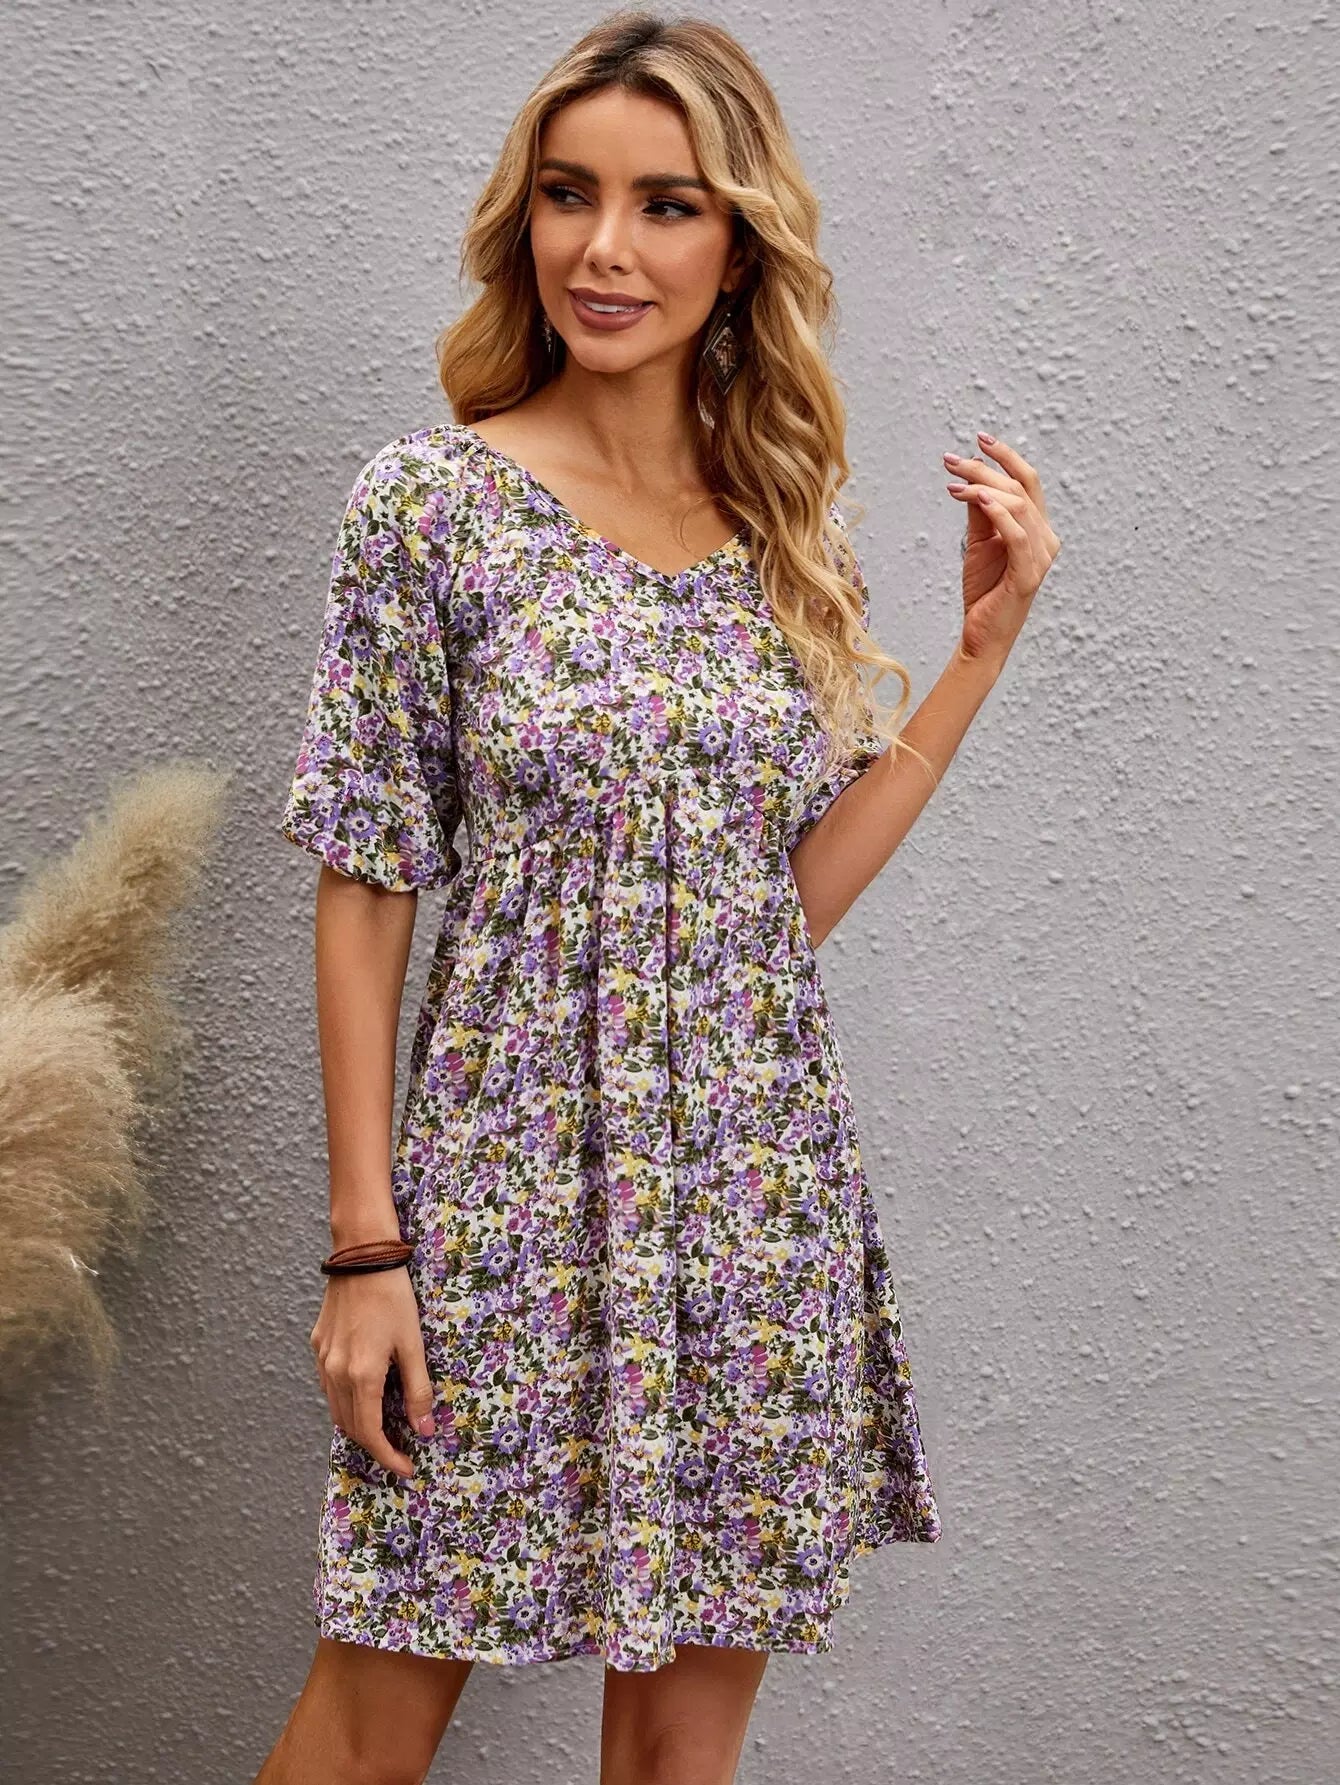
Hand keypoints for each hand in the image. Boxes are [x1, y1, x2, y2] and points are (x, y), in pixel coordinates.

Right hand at [309, 1265, 436, 1477]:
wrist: (362, 1255)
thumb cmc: (394, 1297)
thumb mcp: (413, 1344)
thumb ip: (417, 1390)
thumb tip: (424, 1429)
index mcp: (361, 1375)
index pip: (370, 1433)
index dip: (387, 1456)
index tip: (405, 1469)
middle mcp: (335, 1372)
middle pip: (350, 1427)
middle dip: (374, 1444)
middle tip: (399, 1451)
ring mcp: (323, 1359)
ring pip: (336, 1408)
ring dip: (358, 1424)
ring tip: (384, 1426)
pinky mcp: (318, 1344)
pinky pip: (329, 1385)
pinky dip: (345, 1400)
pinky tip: (364, 1393)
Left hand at [944, 431, 1061, 667]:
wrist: (982, 635)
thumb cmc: (984, 590)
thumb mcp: (978, 542)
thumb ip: (980, 511)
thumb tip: (974, 476)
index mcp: (1038, 528)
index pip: (1027, 482)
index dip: (1007, 457)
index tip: (979, 439)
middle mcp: (1046, 538)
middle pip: (1021, 488)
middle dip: (986, 468)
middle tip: (951, 461)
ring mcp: (1041, 557)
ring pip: (1018, 507)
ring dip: (984, 487)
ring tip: (955, 481)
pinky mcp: (1028, 575)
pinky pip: (1018, 536)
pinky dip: (1000, 514)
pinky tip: (979, 498)